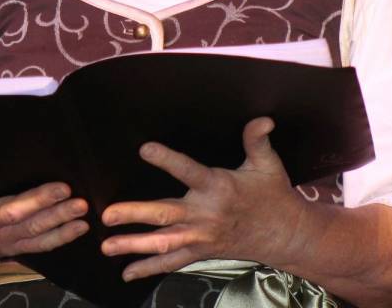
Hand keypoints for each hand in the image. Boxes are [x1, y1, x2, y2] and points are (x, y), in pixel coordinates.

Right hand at [0, 147, 89, 276]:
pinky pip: (41, 245)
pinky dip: (62, 237)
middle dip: (38, 201)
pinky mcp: (16, 245)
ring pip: (33, 229)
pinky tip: (82, 226)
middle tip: (63, 188)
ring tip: (81, 205)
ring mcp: (3, 237)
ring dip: (59, 218)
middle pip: (11, 213)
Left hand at [99, 117, 307, 280]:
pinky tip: (127, 272)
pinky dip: (149, 268)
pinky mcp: (201, 252)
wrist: (284, 234)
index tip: (144, 149)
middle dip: (134, 214)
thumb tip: (263, 118)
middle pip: (165, 215)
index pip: (188, 171)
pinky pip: (172, 263)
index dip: (167, 160)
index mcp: (218, 187)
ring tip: (106, 246)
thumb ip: (257, 139)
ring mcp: (201, 237)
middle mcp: (205, 214)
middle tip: (107, 214)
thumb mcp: (267, 163)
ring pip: (163, 243)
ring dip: (133, 245)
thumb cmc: (273, 195)